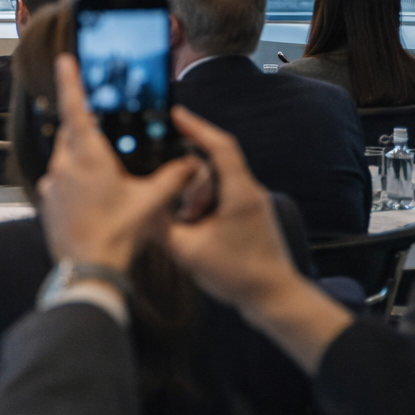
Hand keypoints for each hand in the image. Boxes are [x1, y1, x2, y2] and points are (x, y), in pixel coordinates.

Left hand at [37, 54, 201, 270]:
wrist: (89, 271)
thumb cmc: (117, 235)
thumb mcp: (151, 203)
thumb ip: (172, 179)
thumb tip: (191, 165)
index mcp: (88, 156)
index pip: (75, 108)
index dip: (71, 81)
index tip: (65, 60)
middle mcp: (64, 165)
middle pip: (71, 133)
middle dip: (86, 128)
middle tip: (104, 130)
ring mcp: (52, 185)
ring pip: (65, 158)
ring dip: (81, 157)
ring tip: (106, 174)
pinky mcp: (47, 203)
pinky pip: (60, 181)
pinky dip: (74, 181)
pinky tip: (94, 198)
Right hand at [160, 107, 297, 307]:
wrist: (274, 298)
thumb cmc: (238, 275)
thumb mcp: (188, 251)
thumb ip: (160, 226)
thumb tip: (140, 208)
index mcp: (239, 193)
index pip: (219, 146)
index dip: (197, 127)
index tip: (176, 115)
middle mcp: (249, 192)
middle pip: (212, 168)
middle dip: (189, 184)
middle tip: (181, 211)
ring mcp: (252, 203)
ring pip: (215, 185)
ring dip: (196, 200)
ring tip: (191, 228)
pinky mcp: (250, 215)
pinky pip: (222, 198)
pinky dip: (205, 208)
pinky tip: (197, 231)